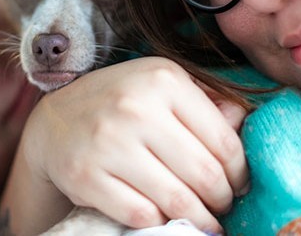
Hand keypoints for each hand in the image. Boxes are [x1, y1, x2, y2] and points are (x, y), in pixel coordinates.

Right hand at [21, 57, 247, 232]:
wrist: (56, 121)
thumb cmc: (121, 102)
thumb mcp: (161, 85)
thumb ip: (205, 100)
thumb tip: (244, 122)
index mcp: (162, 79)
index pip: (224, 141)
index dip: (239, 172)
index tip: (239, 184)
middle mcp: (135, 107)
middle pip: (205, 174)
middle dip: (222, 199)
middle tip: (222, 205)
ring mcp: (107, 143)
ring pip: (177, 200)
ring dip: (197, 217)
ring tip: (203, 218)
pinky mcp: (85, 175)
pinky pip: (142, 214)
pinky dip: (160, 221)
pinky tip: (164, 215)